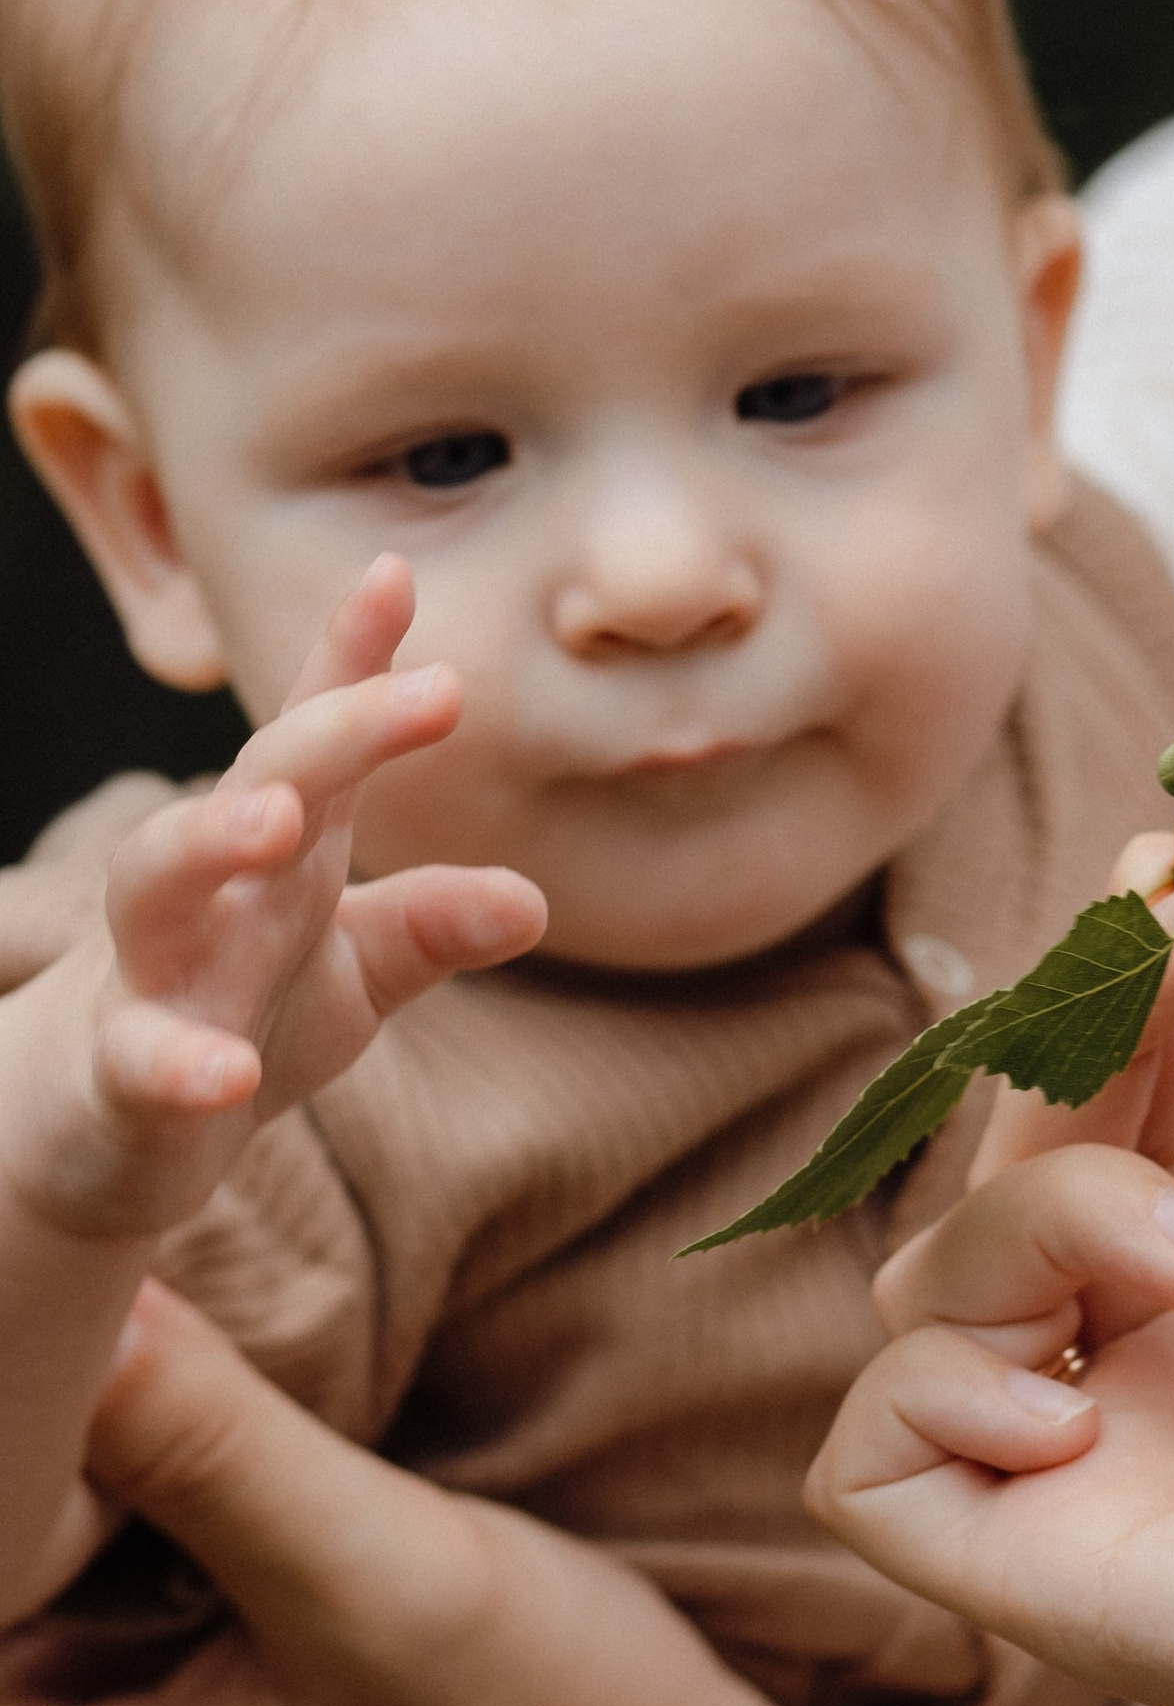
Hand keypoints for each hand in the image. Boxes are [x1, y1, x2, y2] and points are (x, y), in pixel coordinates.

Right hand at [0, 554, 543, 1251]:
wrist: (110, 1132)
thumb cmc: (244, 1017)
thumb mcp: (352, 968)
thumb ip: (430, 927)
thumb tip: (531, 898)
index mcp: (283, 854)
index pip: (318, 741)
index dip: (357, 660)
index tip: (399, 573)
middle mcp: (213, 889)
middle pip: (262, 782)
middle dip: (336, 732)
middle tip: (433, 690)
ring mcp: (154, 973)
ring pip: (157, 883)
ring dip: (209, 840)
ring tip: (276, 821)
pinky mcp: (120, 1072)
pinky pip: (144, 1059)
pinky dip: (182, 1063)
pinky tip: (228, 1074)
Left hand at [0, 1286, 831, 1705]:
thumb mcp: (389, 1581)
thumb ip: (194, 1436)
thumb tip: (30, 1240)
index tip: (30, 1321)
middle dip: (14, 1461)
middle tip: (61, 1281)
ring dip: (39, 1492)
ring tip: (125, 1365)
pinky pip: (31, 1636)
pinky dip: (70, 1532)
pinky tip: (142, 1423)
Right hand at [823, 848, 1173, 1705]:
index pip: (1110, 1121)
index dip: (1116, 996)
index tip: (1165, 870)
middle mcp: (1156, 1391)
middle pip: (1009, 1176)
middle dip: (1078, 1052)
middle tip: (1169, 966)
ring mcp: (1093, 1482)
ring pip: (932, 1287)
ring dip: (1049, 1217)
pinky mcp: (1040, 1580)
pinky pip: (872, 1461)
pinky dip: (940, 1387)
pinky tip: (1085, 1402)